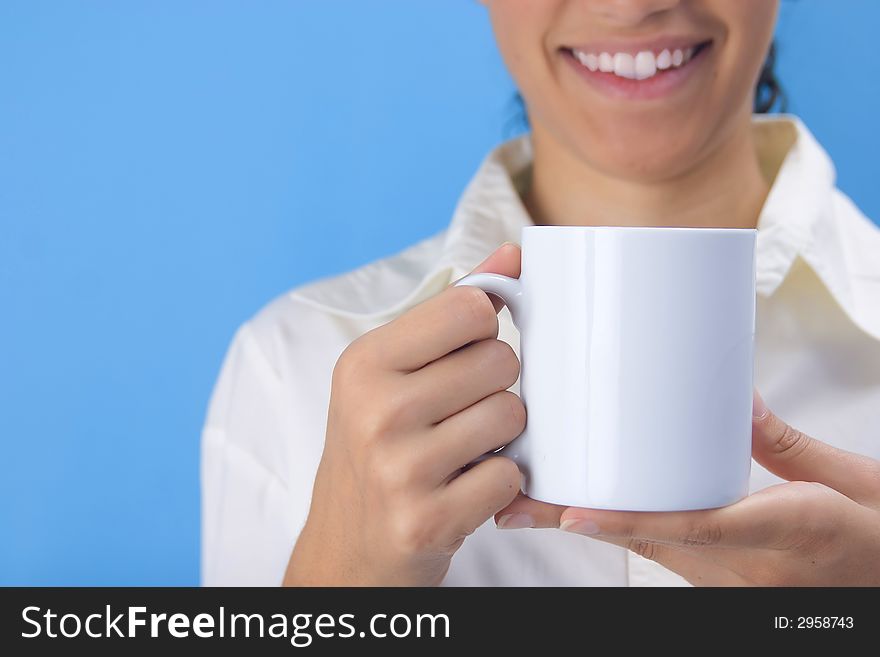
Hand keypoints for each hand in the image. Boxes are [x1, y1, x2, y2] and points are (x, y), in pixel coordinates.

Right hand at [284, 243, 524, 585]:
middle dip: (494, 386)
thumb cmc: (377, 446)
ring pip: (512, 413)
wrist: (347, 545)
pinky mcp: (428, 520)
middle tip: (458, 412)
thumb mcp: (393, 372)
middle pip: (501, 359)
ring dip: (501, 434)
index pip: (471, 308)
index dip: (483, 330)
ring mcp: (401, 469)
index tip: (462, 354)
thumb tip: (512, 253)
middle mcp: (376, 410)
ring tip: (462, 450)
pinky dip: (499, 482)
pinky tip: (464, 488)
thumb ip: (453, 311)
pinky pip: (510, 476)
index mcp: (364, 362)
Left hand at [496, 391, 879, 585]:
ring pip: (653, 554)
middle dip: (582, 525)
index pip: (699, 529)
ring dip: (596, 530)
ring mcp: (740, 586)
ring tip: (537, 504)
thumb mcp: (851, 481)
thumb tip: (734, 398)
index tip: (571, 514)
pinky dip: (628, 534)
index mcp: (792, 532)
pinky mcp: (734, 586)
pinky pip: (671, 558)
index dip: (629, 523)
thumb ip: (786, 444)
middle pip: (652, 545)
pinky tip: (594, 513)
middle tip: (518, 505)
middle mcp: (753, 571)